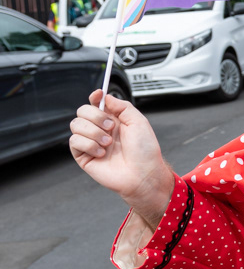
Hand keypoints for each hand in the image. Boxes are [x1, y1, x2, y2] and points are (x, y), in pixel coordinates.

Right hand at [70, 90, 172, 227]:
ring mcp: (91, 142)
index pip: (96, 104)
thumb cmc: (144, 151)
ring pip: (75, 125)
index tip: (98, 95)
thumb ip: (121, 106)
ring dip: (93, 132)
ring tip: (108, 143)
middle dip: (95, 116)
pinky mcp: (83, 156)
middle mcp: (100, 129)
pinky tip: (101, 153)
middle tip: (110, 127)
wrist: (143, 174)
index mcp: (114, 120)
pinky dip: (89, 145)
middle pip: (82, 111)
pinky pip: (74, 142)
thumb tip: (105, 96)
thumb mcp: (138, 121)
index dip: (95, 97)